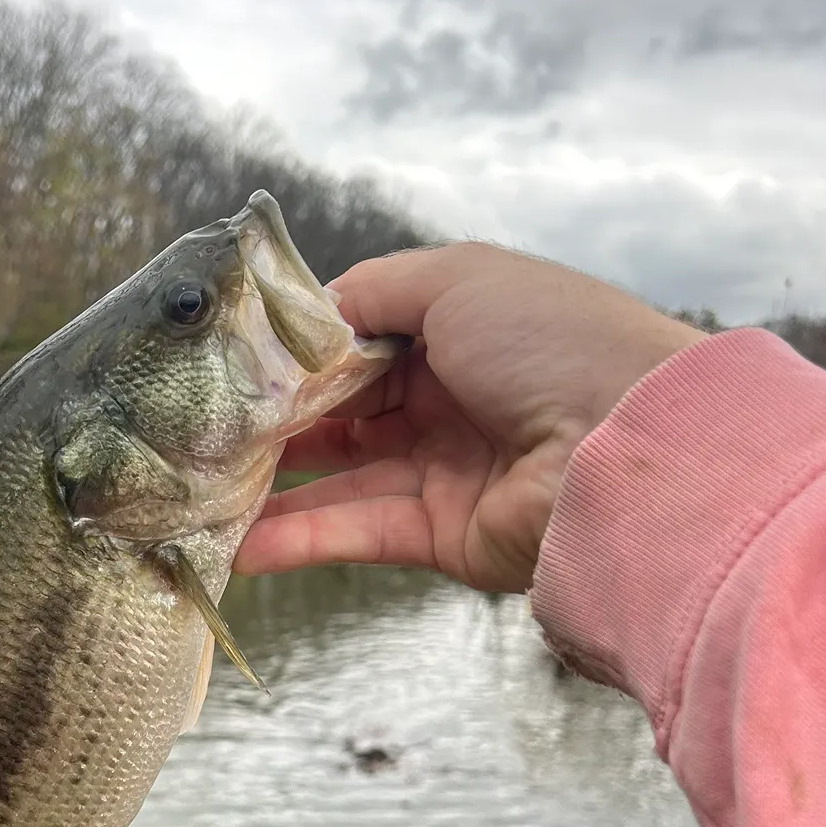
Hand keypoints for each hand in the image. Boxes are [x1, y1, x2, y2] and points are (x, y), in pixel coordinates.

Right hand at [236, 242, 704, 591]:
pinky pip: (357, 531)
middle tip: (199, 431)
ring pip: (338, 477)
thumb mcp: (457, 279)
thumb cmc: (550, 341)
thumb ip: (371, 291)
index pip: (355, 343)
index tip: (229, 365)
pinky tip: (239, 547)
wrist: (626, 444)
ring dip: (269, 488)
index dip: (294, 354)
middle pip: (339, 411)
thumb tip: (307, 314)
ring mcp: (441, 469)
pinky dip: (298, 539)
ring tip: (199, 495)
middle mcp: (446, 400)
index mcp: (456, 332)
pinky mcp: (439, 535)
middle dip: (271, 421)